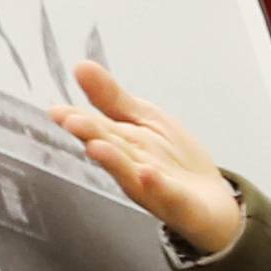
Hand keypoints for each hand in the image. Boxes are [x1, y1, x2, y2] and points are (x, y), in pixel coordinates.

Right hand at [41, 60, 241, 260]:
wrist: (212, 201)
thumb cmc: (172, 160)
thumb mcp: (145, 119)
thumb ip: (112, 98)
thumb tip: (80, 66)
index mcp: (121, 145)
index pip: (96, 129)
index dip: (76, 120)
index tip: (57, 111)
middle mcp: (131, 168)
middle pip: (110, 149)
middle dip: (92, 135)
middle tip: (72, 122)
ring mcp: (153, 189)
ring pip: (130, 174)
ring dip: (113, 161)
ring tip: (97, 147)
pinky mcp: (178, 204)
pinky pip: (166, 195)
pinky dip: (157, 185)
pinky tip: (148, 174)